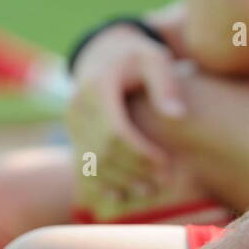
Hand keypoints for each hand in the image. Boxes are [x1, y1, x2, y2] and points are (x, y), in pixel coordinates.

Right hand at [67, 25, 185, 215]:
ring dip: (119, 181)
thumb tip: (177, 116)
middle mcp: (78, 107)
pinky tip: (122, 196)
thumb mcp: (155, 59)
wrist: (106, 53)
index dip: (139, 153)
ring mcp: (72, 123)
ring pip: (90, 163)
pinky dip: (100, 184)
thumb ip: (166, 85)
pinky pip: (82, 165)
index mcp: (97, 87)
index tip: (166, 165)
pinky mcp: (73, 135)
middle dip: (133, 171)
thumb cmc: (138, 57)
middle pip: (102, 151)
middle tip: (163, 182)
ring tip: (150, 191)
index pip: (115, 131)